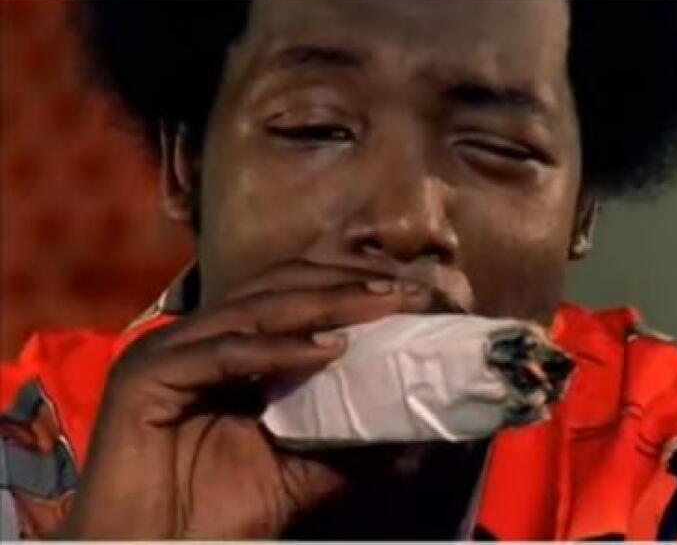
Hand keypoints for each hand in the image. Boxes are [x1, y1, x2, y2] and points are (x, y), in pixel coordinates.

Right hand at [61, 262, 431, 537]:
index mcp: (227, 345)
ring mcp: (168, 350)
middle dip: (347, 283)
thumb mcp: (300, 468)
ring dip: (325, 303)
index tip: (409, 292)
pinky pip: (225, 353)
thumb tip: (406, 421)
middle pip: (279, 285)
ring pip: (256, 308)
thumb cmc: (215, 513)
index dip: (350, 284)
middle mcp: (197, 336)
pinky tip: (329, 349)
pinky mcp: (146, 376)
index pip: (294, 292)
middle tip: (404, 290)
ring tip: (380, 306)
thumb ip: (341, 437)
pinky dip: (279, 349)